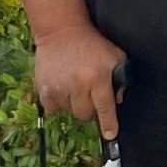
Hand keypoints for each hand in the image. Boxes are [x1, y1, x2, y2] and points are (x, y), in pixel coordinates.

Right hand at [34, 22, 127, 137]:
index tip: (110, 135)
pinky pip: (53, 108)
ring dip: (75, 104)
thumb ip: (122, 79)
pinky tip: (64, 89)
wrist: (62, 32)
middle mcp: (78, 84)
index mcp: (98, 78)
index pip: (105, 108)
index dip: (108, 124)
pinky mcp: (44, 88)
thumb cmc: (93, 45)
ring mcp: (59, 87)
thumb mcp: (116, 57)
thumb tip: (117, 101)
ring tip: (77, 87)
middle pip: (85, 114)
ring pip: (69, 112)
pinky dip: (59, 103)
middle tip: (92, 97)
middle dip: (91, 110)